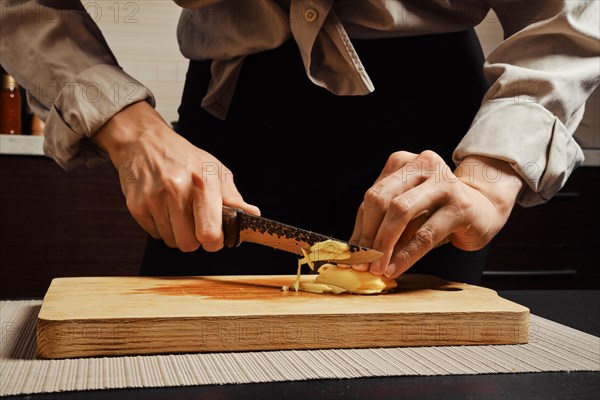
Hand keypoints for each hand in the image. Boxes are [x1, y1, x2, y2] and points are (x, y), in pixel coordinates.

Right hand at [92, 101, 258, 251]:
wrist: (144, 142)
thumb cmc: (184, 158)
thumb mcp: (215, 170)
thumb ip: (233, 198)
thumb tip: (253, 215)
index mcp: (203, 182)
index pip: (209, 232)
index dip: (214, 242)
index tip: (214, 238)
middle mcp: (177, 190)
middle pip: (188, 243)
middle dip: (194, 239)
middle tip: (194, 222)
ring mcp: (154, 198)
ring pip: (171, 241)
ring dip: (177, 232)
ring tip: (177, 210)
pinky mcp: (136, 206)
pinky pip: (154, 234)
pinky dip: (160, 226)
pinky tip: (162, 207)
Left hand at [347, 150, 522, 278]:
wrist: (485, 209)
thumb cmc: (439, 212)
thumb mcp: (408, 214)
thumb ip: (383, 225)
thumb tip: (357, 252)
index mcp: (403, 162)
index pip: (372, 196)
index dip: (360, 228)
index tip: (351, 254)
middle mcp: (422, 164)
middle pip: (381, 199)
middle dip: (369, 235)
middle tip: (363, 262)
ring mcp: (443, 182)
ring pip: (400, 212)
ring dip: (385, 245)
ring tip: (378, 267)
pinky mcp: (460, 204)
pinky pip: (424, 233)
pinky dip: (406, 255)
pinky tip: (396, 268)